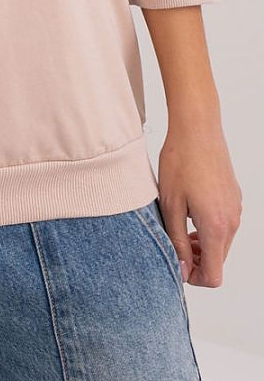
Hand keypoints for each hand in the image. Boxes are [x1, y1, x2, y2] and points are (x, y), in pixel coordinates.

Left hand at [157, 121, 241, 287]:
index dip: (193, 278)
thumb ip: (176, 241)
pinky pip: (224, 224)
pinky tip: (189, 209)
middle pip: (218, 261)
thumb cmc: (180, 161)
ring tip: (178, 225)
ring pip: (221, 243)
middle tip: (173, 243)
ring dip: (201, 243)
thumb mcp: (170, 204)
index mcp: (216, 227)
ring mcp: (236, 209)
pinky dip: (208, 227)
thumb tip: (182, 269)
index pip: (214, 276)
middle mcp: (232, 222)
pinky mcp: (234, 198)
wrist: (197, 128)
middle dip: (196, 260)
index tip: (176, 264)